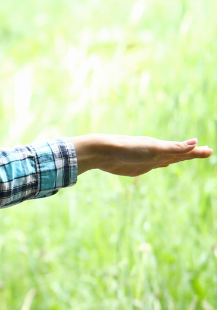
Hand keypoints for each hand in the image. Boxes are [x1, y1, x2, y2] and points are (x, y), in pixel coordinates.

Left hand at [73, 134, 211, 176]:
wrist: (104, 153)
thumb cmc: (128, 149)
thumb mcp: (154, 149)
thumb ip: (174, 148)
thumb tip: (195, 143)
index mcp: (162, 148)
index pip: (184, 151)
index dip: (197, 152)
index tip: (210, 150)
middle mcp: (157, 153)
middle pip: (179, 154)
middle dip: (193, 153)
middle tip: (207, 152)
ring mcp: (148, 160)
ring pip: (169, 159)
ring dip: (180, 158)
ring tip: (191, 155)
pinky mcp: (138, 167)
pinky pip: (155, 165)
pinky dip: (163, 164)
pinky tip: (165, 164)